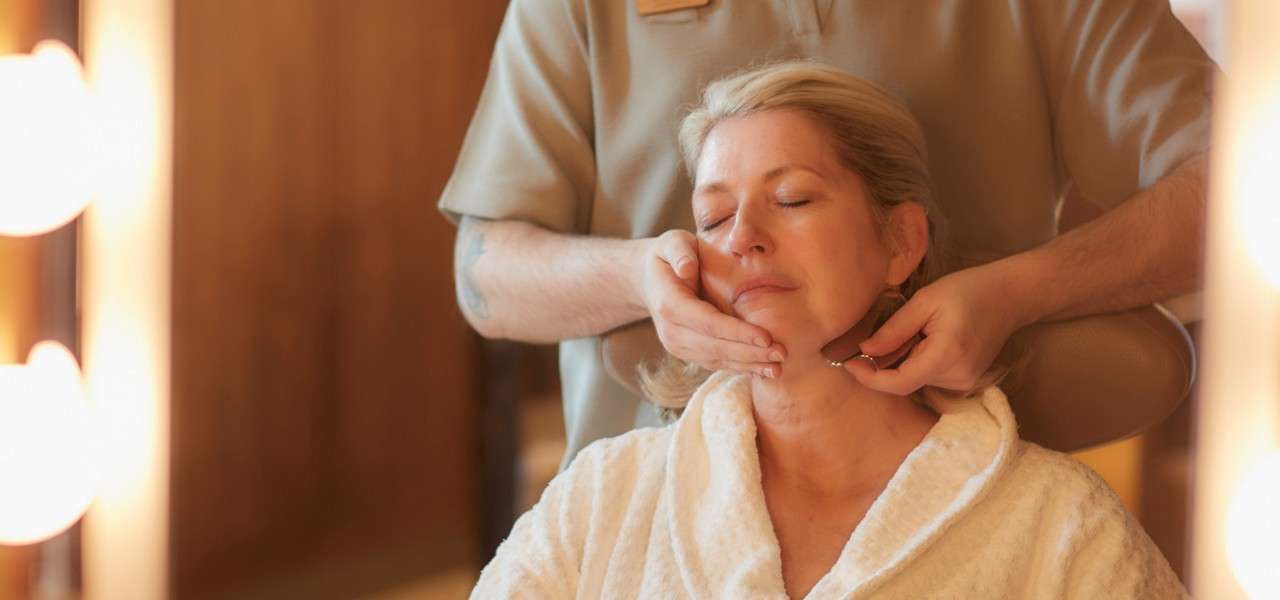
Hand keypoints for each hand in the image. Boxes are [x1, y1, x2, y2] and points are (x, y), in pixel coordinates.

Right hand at [638, 230, 786, 377]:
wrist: (649, 279)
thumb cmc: (668, 256)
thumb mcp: (671, 243)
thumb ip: (679, 253)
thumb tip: (686, 268)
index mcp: (670, 305)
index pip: (708, 323)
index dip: (738, 332)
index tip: (766, 337)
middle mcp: (672, 332)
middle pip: (715, 347)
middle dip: (750, 353)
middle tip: (781, 354)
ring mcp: (678, 346)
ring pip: (717, 360)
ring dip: (748, 365)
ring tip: (777, 369)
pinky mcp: (687, 353)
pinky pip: (715, 363)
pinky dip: (740, 367)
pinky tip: (762, 370)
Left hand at [841, 263, 1028, 394]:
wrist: (1010, 296)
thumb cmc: (967, 290)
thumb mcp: (925, 301)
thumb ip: (894, 330)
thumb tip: (865, 351)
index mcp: (945, 356)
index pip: (899, 383)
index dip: (870, 378)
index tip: (849, 364)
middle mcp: (957, 377)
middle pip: (906, 381)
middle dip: (887, 363)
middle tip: (884, 332)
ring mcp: (965, 382)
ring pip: (917, 380)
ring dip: (904, 360)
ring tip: (917, 329)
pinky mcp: (967, 380)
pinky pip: (930, 377)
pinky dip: (918, 362)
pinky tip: (927, 338)